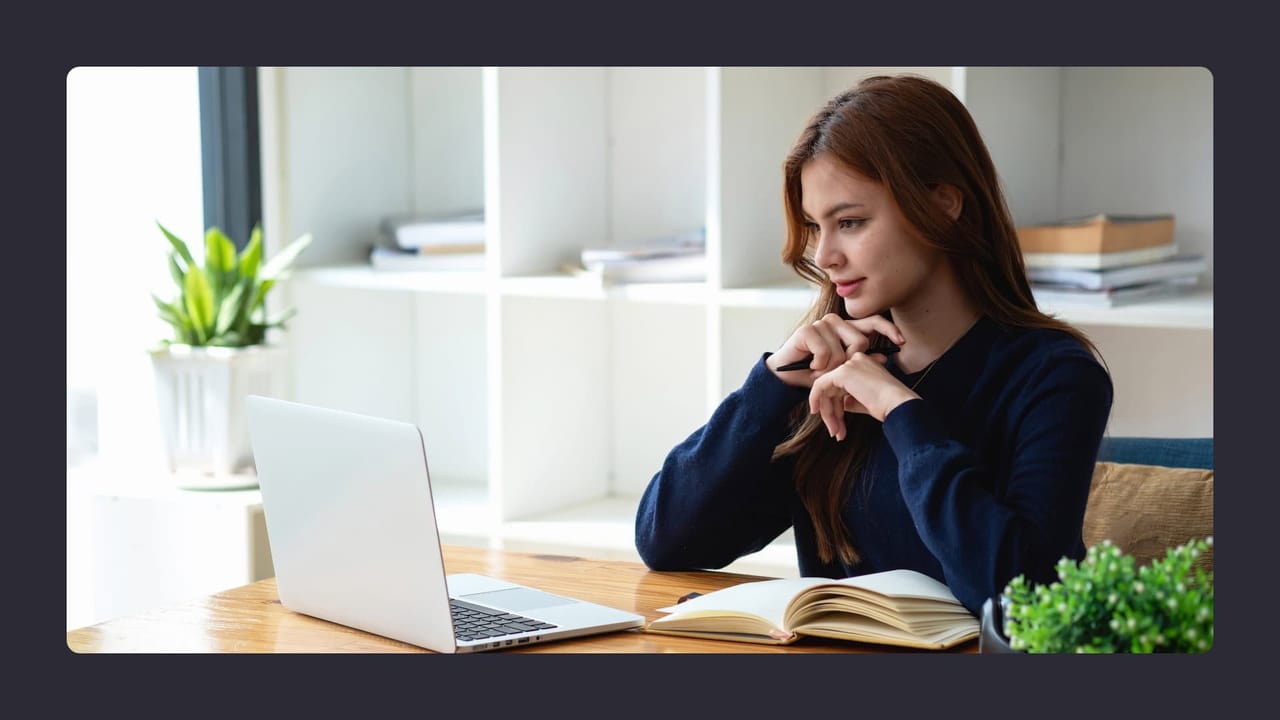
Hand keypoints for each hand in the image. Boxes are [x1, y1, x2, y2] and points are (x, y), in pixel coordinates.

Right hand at [766, 313, 903, 387]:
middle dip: (850, 362)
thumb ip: (862, 361)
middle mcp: (835, 322)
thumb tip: (885, 357)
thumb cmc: (814, 372)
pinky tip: (811, 366)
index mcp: (847, 329)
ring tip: (820, 369)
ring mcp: (820, 324)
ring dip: (831, 367)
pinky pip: (825, 352)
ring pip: (841, 351)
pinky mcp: (807, 330)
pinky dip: (819, 365)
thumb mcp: (842, 370)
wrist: (787, 377)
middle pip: (860, 341)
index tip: (901, 342)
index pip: (873, 322)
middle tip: (836, 370)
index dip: (888, 330)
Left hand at [808, 353, 917, 437]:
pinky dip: (815, 398)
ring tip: (835, 431)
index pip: (842, 384)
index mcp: (864, 364)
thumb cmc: (888, 406)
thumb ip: (850, 399)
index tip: (837, 422)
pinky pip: (820, 385)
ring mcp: (849, 365)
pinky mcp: (843, 372)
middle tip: (836, 431)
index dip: (837, 404)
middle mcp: (856, 360)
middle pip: (833, 387)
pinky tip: (816, 411)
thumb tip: (839, 404)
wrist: (898, 405)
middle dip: (832, 412)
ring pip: (826, 389)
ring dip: (828, 413)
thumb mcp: (865, 401)